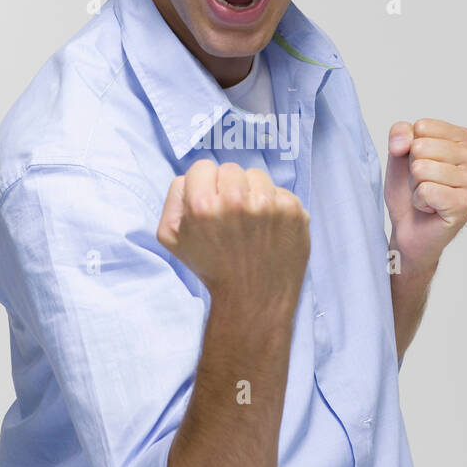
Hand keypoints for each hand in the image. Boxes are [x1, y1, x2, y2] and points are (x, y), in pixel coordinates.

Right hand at [157, 159, 310, 308]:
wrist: (253, 299)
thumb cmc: (212, 269)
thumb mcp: (173, 239)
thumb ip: (174, 199)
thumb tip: (190, 178)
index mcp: (202, 205)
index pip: (202, 167)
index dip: (203, 185)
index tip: (210, 205)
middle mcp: (236, 200)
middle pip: (230, 169)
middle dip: (228, 188)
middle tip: (231, 218)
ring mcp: (269, 204)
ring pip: (257, 176)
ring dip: (253, 193)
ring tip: (251, 223)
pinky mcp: (293, 211)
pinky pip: (280, 191)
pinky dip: (275, 206)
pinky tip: (269, 229)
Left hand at [384, 118, 466, 270]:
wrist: (409, 227)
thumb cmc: (410, 189)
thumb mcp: (399, 152)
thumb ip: (400, 132)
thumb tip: (405, 142)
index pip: (423, 127)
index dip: (411, 148)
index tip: (423, 164)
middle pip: (421, 147)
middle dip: (413, 169)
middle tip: (424, 183)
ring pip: (422, 169)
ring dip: (416, 186)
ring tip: (428, 195)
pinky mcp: (465, 205)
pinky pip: (425, 190)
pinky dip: (419, 201)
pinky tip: (431, 208)